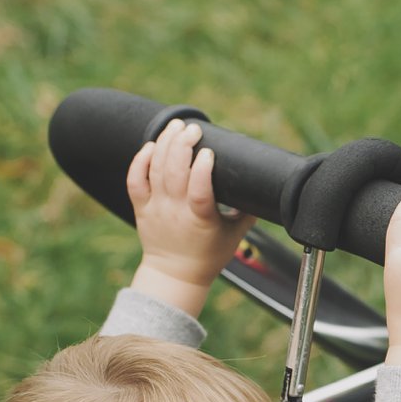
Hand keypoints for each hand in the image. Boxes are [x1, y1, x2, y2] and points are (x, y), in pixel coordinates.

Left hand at [124, 119, 255, 317]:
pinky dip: (140, 160)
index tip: (210, 151)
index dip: (202, 169)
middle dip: (183, 145)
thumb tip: (265, 188)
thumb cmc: (209, 256)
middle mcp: (175, 212)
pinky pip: (135, 180)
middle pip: (174, 173)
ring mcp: (156, 208)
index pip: (198, 191)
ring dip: (165, 144)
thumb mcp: (235, 236)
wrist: (175, 274)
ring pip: (156, 170)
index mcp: (200, 220)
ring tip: (176, 126)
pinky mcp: (142, 207)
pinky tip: (152, 144)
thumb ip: (248, 211)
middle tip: (193, 129)